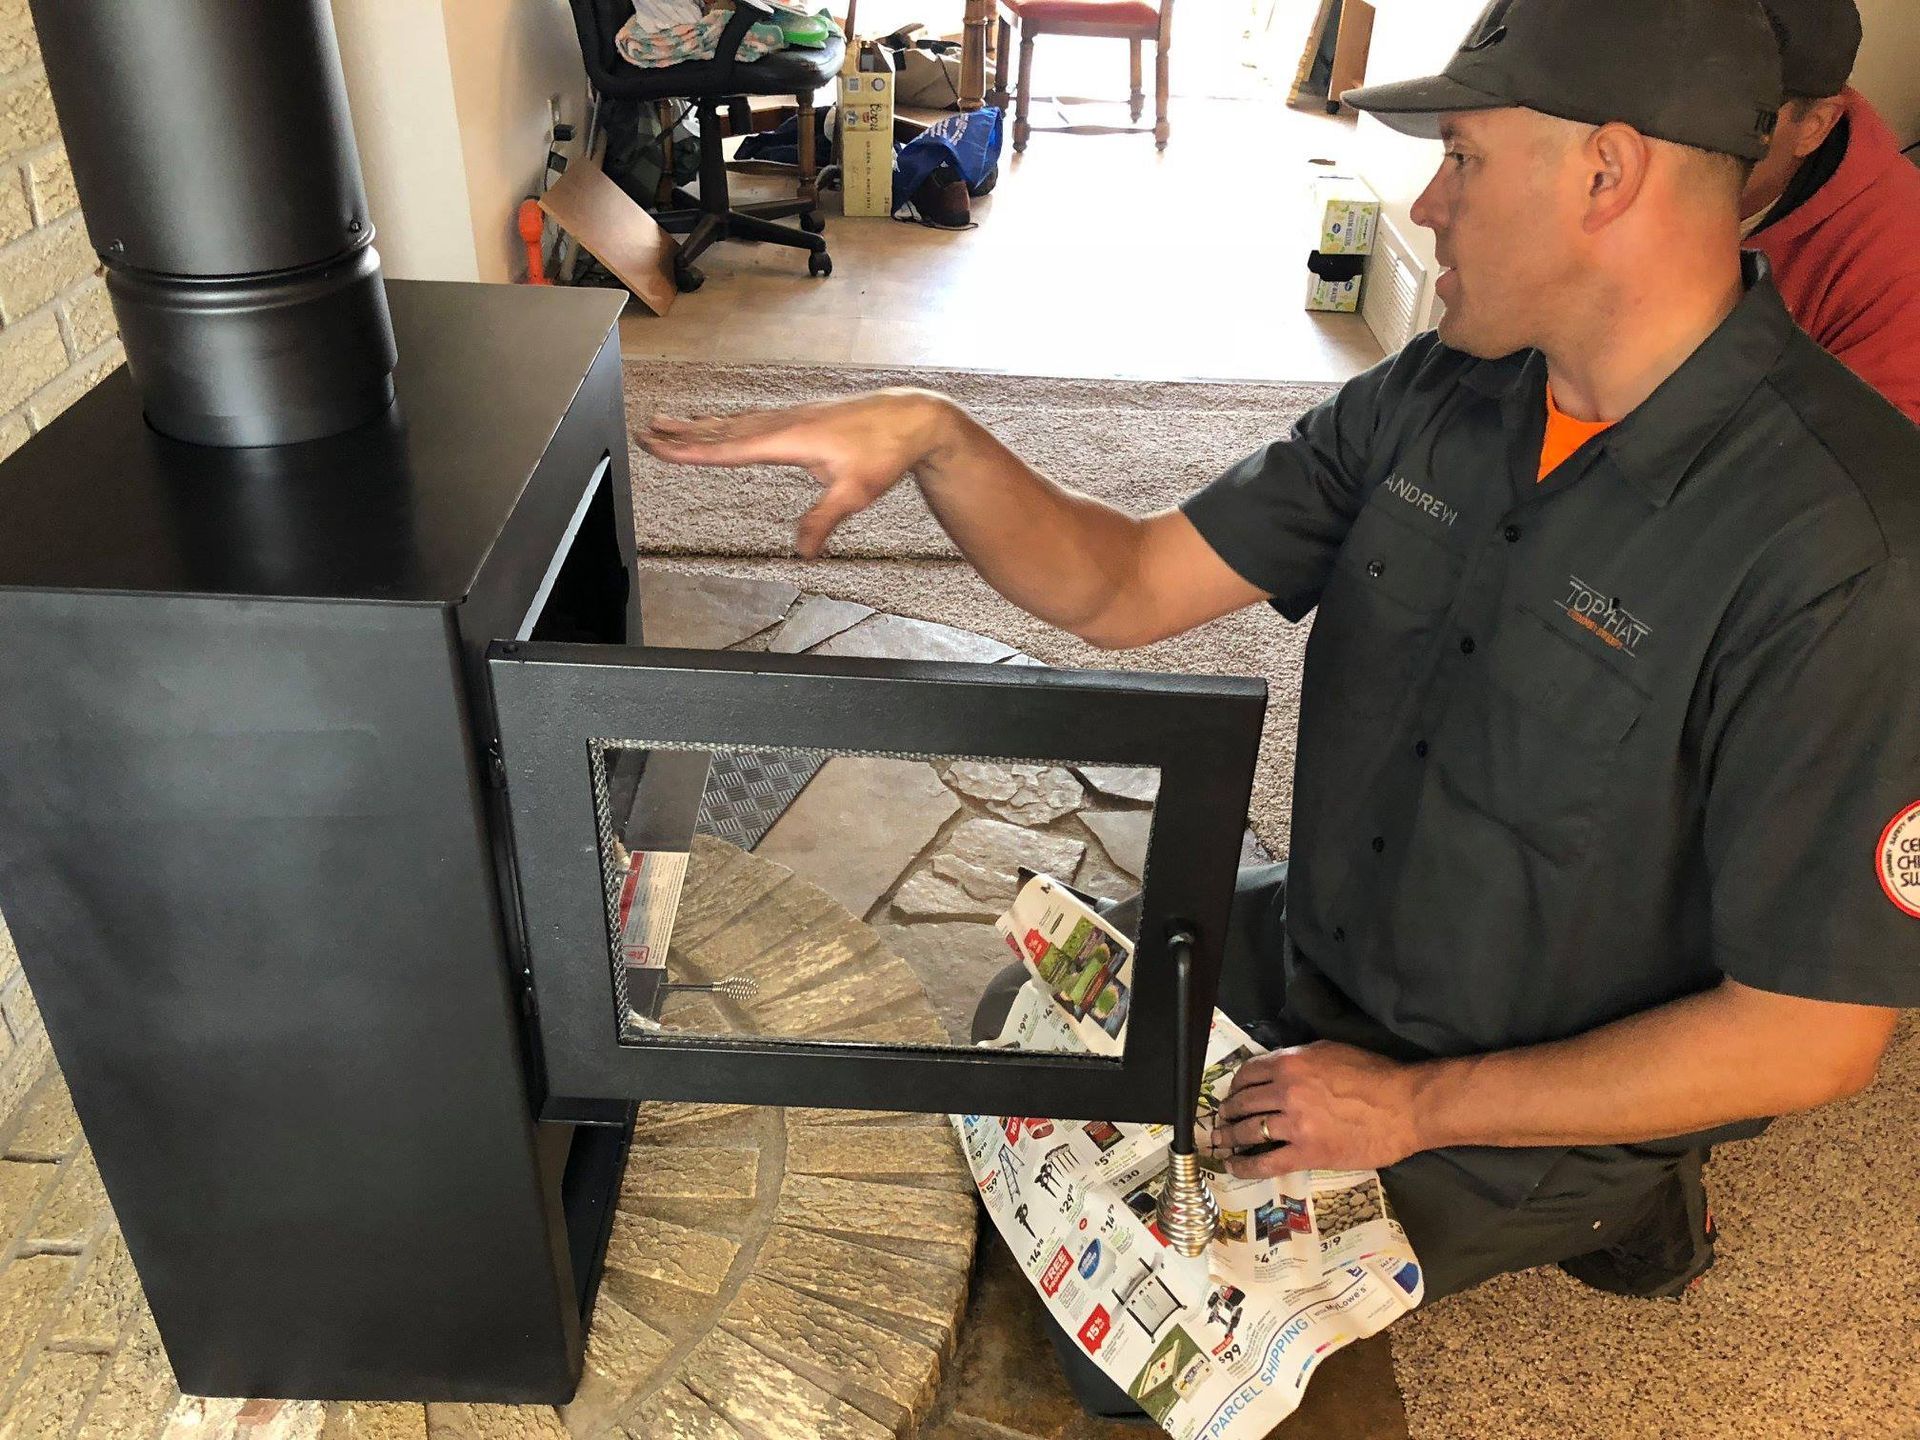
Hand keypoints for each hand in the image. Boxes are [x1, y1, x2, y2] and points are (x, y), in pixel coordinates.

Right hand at [640, 388, 957, 557]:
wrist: (911, 417)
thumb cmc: (885, 452)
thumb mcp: (856, 493)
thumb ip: (823, 521)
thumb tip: (802, 552)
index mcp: (789, 438)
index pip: (729, 448)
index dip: (691, 450)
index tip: (660, 446)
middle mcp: (784, 423)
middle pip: (722, 430)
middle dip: (682, 433)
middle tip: (645, 432)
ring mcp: (791, 417)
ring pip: (735, 422)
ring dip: (699, 425)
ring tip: (667, 425)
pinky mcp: (800, 418)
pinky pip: (751, 419)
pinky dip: (726, 423)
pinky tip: (719, 425)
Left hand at [1214, 1042, 1424, 1176]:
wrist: (1404, 1107)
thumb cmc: (1372, 1075)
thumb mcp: (1328, 1051)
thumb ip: (1297, 1060)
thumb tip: (1275, 1069)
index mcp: (1290, 1064)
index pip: (1247, 1074)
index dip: (1235, 1086)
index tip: (1232, 1094)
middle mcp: (1285, 1091)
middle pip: (1243, 1103)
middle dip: (1227, 1113)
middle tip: (1221, 1120)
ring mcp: (1295, 1124)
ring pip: (1249, 1131)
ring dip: (1229, 1137)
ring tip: (1221, 1142)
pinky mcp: (1307, 1153)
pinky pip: (1266, 1162)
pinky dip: (1245, 1166)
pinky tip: (1233, 1166)